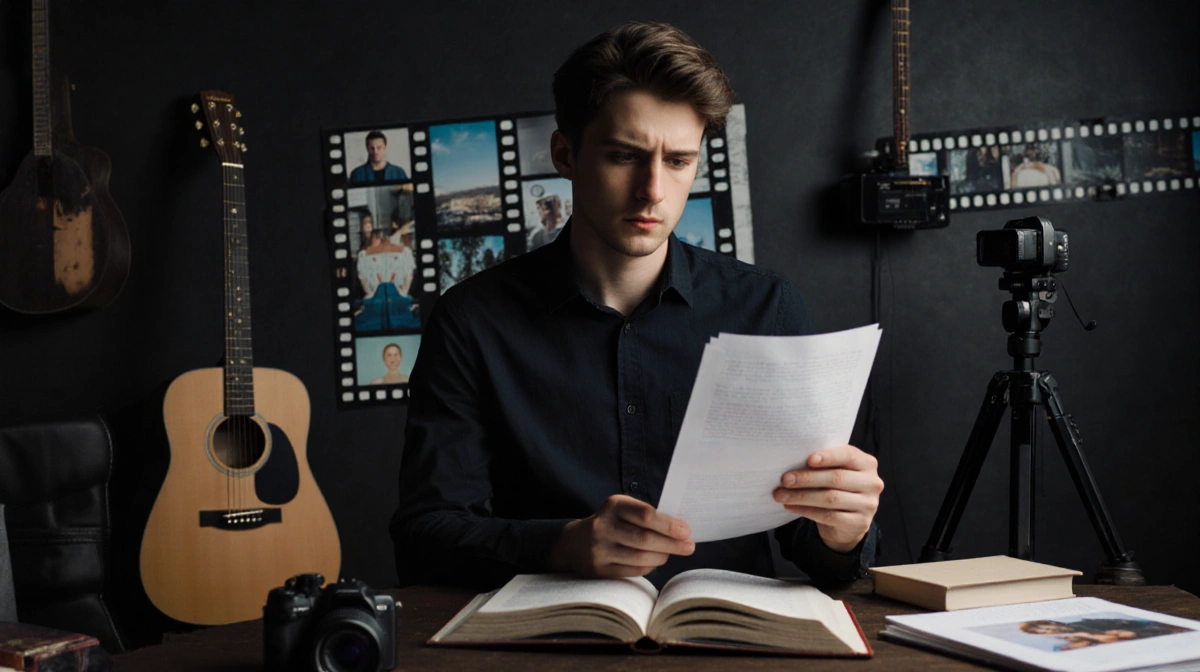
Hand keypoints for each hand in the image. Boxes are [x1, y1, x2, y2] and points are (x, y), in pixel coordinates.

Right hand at [548, 495, 693, 577]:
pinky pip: (634, 571)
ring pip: (641, 557)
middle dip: (672, 544)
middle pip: (645, 539)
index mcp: (613, 506)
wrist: (574, 542)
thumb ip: (646, 516)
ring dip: (663, 556)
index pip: (645, 515)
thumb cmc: (611, 523)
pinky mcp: (599, 570)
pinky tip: (656, 561)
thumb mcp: (622, 510)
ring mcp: (600, 550)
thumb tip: (680, 530)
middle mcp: (603, 527)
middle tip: (689, 547)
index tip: (686, 531)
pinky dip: (650, 566)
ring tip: (672, 553)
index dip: (669, 525)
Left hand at [774, 444, 882, 552]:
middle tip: (785, 479)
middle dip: (807, 478)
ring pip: (830, 498)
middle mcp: (872, 483)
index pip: (848, 455)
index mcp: (867, 463)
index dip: (828, 457)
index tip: (808, 460)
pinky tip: (790, 507)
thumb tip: (792, 460)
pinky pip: (828, 516)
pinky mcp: (859, 523)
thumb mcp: (836, 471)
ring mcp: (868, 504)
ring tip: (781, 494)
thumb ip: (824, 464)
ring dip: (801, 496)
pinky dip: (806, 511)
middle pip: (836, 478)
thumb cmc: (837, 488)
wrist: (848, 521)